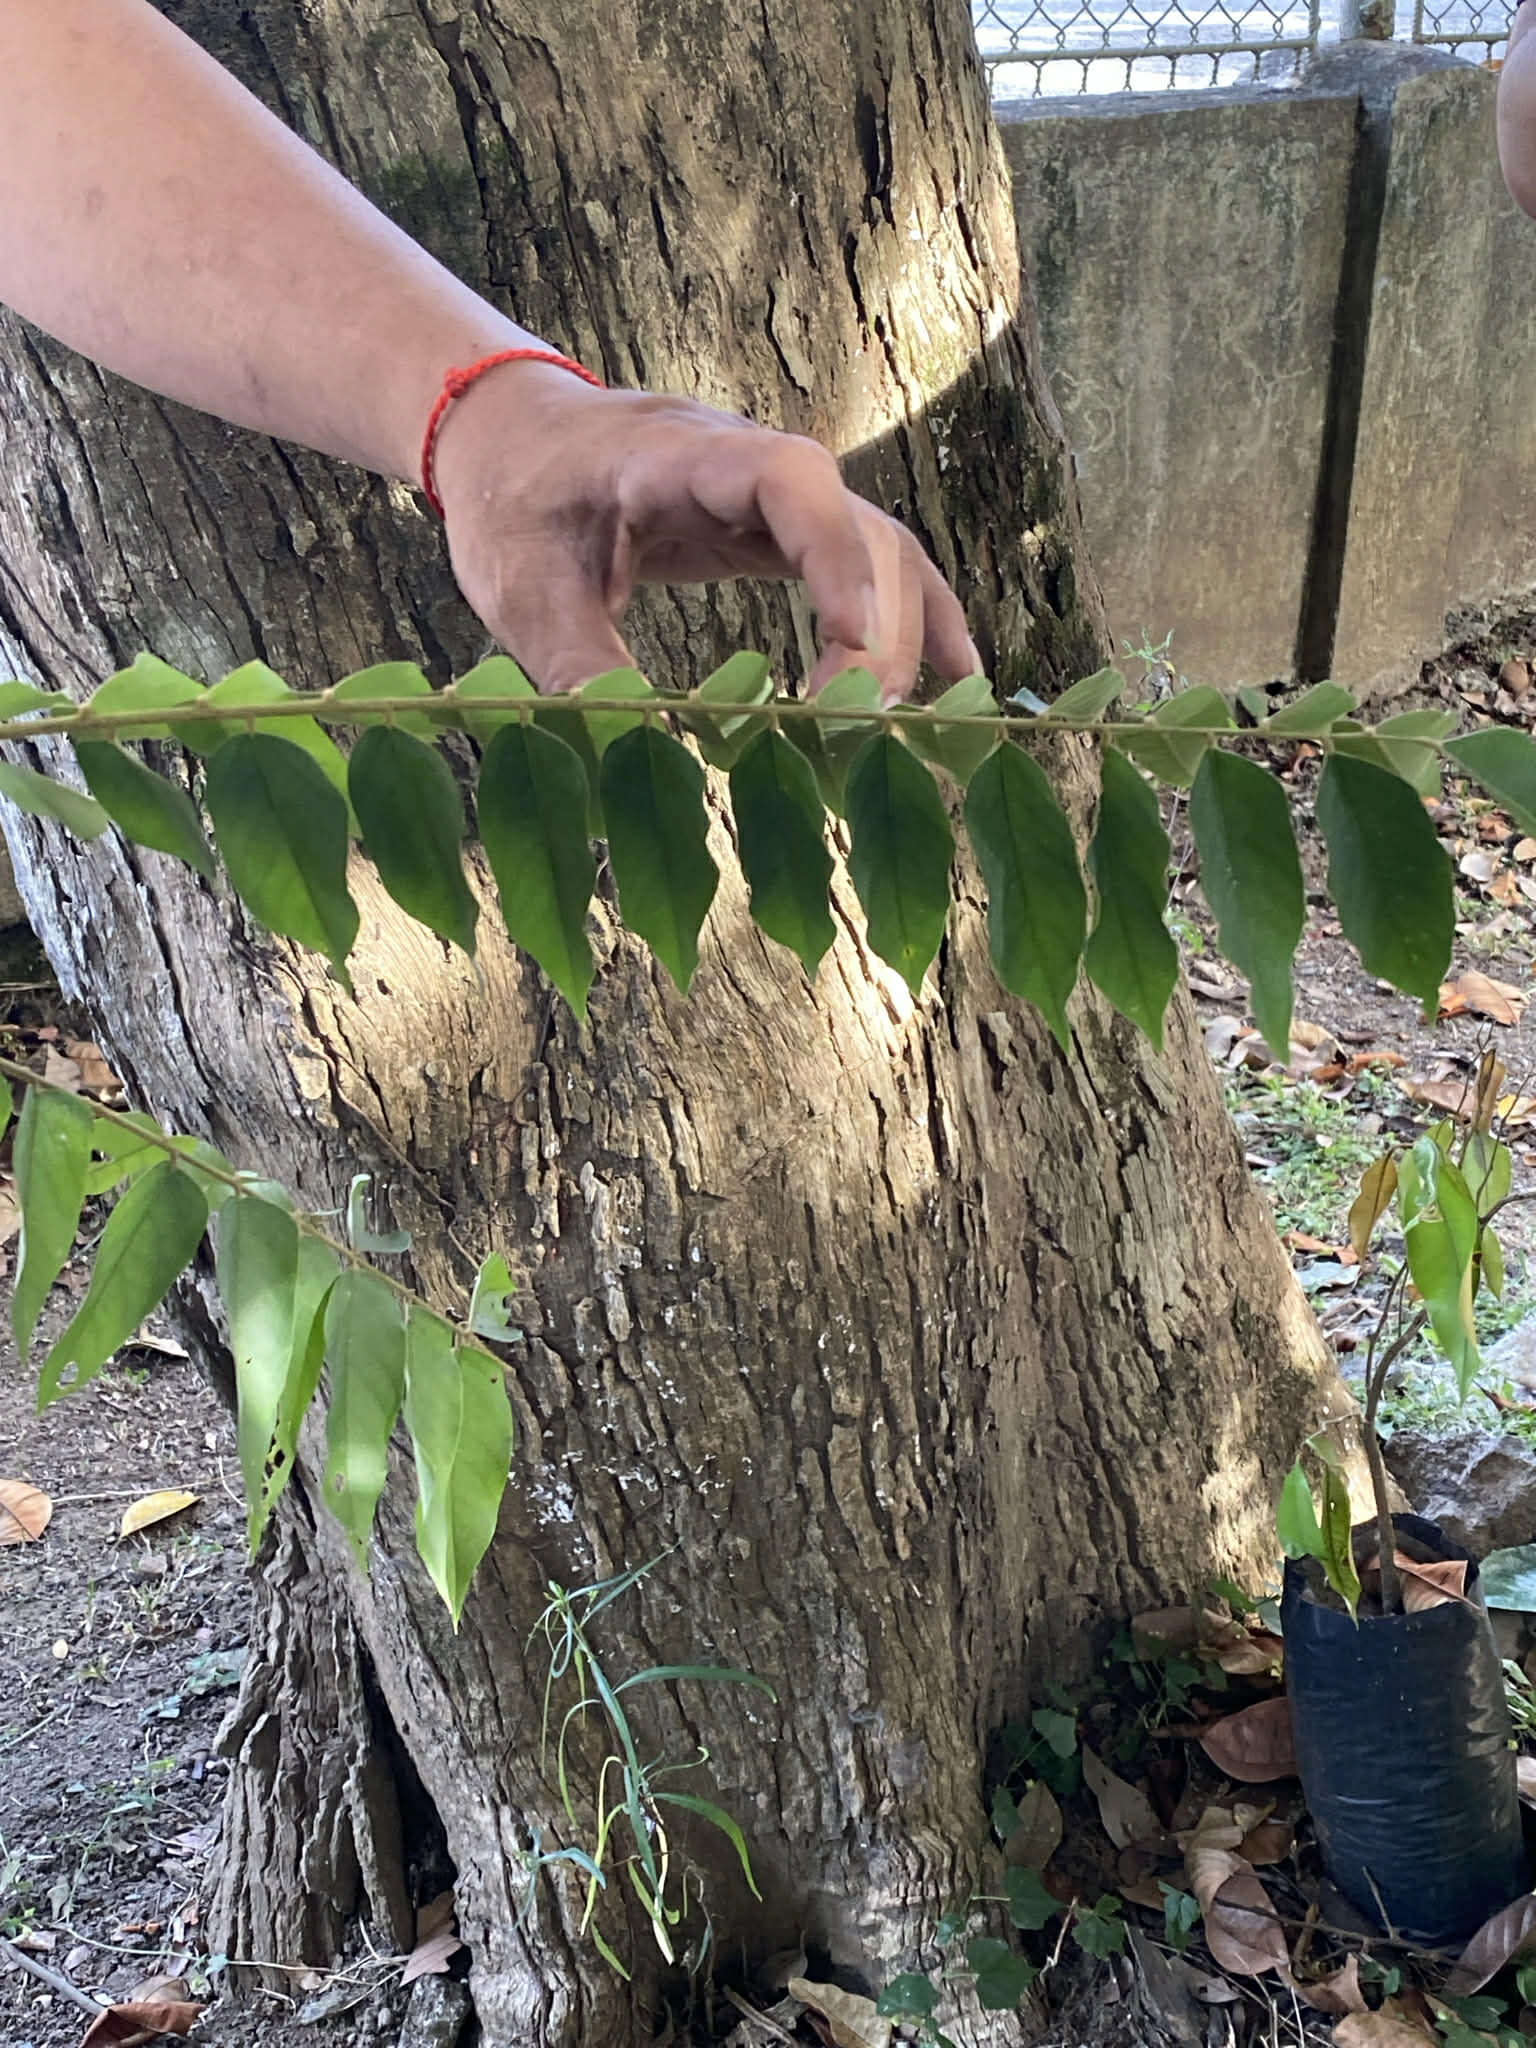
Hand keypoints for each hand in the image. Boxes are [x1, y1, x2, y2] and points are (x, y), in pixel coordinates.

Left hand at [430, 362, 981, 700]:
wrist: (507, 435)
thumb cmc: (510, 503)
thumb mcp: (520, 591)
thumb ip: (577, 667)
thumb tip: (643, 752)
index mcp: (672, 457)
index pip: (785, 480)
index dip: (834, 557)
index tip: (852, 647)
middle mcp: (742, 461)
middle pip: (852, 525)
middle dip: (874, 628)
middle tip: (856, 728)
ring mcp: (771, 491)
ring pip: (875, 544)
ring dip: (905, 631)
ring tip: (917, 726)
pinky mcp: (779, 524)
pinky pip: (867, 560)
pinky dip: (914, 615)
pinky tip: (955, 678)